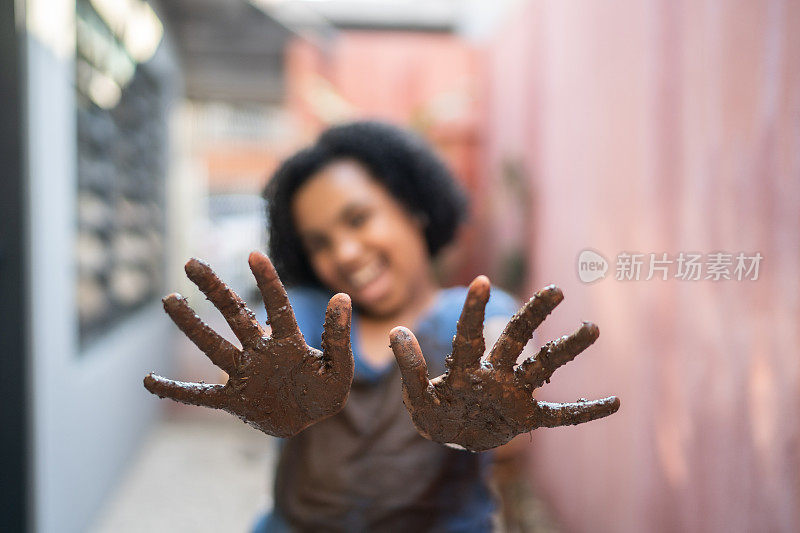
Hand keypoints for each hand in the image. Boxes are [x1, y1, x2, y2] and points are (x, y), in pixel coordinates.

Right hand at [143, 251, 353, 437]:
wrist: (309, 424)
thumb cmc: (324, 393)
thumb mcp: (339, 370)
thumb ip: (337, 338)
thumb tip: (342, 297)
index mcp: (288, 342)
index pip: (276, 305)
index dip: (267, 281)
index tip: (254, 254)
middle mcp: (260, 351)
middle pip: (234, 314)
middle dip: (214, 289)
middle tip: (191, 263)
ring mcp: (244, 374)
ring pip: (213, 345)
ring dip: (191, 324)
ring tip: (169, 300)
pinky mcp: (233, 401)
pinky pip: (200, 395)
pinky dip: (176, 390)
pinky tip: (148, 381)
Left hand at [389, 277, 618, 451]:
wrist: (454, 438)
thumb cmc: (435, 414)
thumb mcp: (416, 399)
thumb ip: (409, 369)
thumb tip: (397, 330)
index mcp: (466, 367)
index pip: (469, 334)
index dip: (474, 310)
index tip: (481, 281)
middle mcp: (495, 373)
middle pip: (516, 339)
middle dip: (534, 315)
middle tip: (555, 290)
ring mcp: (514, 395)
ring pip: (544, 367)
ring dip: (566, 349)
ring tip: (592, 328)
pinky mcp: (527, 418)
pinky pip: (560, 415)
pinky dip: (584, 411)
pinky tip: (613, 403)